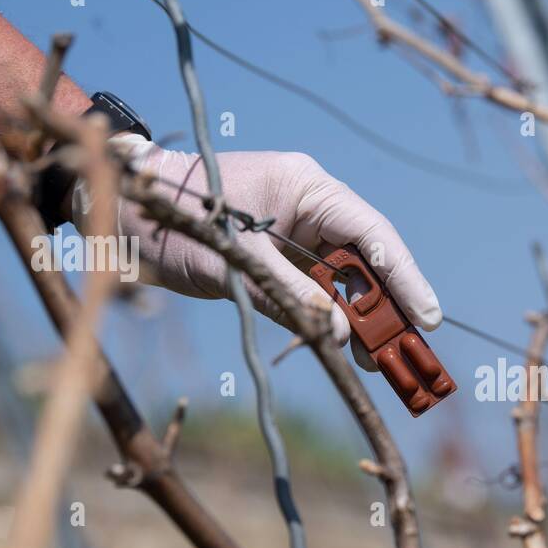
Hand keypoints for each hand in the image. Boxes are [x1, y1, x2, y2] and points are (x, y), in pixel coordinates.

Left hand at [75, 135, 441, 362]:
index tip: (427, 316)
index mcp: (307, 187)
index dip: (404, 278)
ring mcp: (297, 231)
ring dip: (364, 317)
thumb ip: (293, 294)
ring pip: (348, 278)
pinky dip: (334, 316)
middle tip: (407, 351)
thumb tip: (343, 334)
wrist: (121, 207)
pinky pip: (321, 288)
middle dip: (389, 306)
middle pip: (368, 260)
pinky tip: (347, 345)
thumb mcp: (235, 259)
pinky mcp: (281, 255)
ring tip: (378, 360)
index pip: (372, 235)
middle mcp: (311, 205)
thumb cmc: (173, 219)